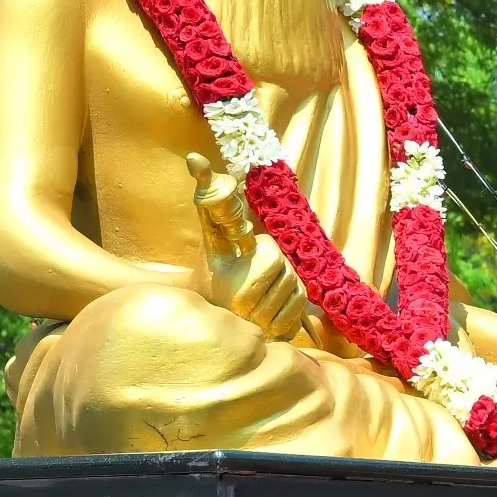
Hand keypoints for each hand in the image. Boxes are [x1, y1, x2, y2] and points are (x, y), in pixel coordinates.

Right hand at [190, 155, 315, 342]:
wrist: (208, 309)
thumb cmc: (212, 265)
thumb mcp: (211, 233)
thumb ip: (208, 196)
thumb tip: (195, 158)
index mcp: (231, 282)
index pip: (273, 254)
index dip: (264, 248)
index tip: (246, 253)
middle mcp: (245, 309)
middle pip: (289, 271)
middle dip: (276, 264)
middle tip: (254, 270)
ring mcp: (262, 328)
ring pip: (298, 290)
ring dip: (285, 281)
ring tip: (261, 283)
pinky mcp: (276, 338)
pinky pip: (301, 308)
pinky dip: (292, 300)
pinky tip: (271, 299)